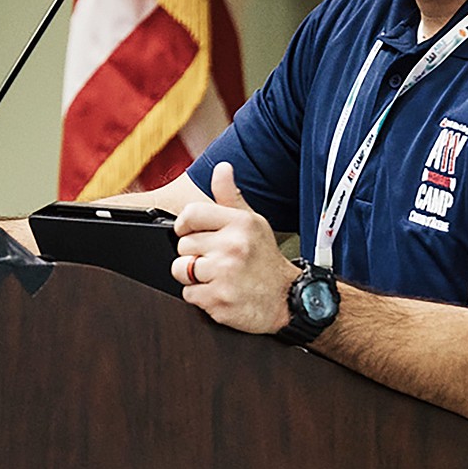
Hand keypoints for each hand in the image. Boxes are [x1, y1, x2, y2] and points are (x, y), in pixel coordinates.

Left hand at [171, 161, 295, 333]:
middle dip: (194, 253)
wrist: (287, 299)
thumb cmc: (265, 260)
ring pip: (181, 270)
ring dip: (193, 276)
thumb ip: (230, 196)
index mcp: (240, 223)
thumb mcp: (253, 222)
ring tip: (216, 275)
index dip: (185, 225)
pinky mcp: (218, 300)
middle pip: (183, 245)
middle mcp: (232, 246)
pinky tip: (219, 291)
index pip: (190, 214)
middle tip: (216, 259)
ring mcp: (225, 274)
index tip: (191, 232)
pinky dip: (200, 296)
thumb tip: (222, 168)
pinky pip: (188, 294)